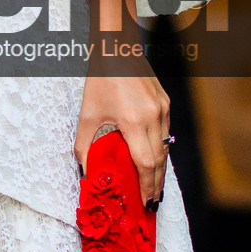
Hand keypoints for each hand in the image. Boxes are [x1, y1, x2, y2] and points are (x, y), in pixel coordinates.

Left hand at [76, 70, 170, 210]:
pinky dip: (161, 149)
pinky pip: (166, 132)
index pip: (146, 163)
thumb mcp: (87, 115)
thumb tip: (86, 172)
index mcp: (133, 121)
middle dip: (157, 184)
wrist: (117, 49)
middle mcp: (153, 116)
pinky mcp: (165, 103)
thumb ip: (85, 146)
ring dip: (160, 168)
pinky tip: (153, 158)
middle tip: (152, 202)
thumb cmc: (100, 80)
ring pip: (165, 147)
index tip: (146, 203)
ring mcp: (162, 109)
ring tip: (153, 186)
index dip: (148, 186)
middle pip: (160, 160)